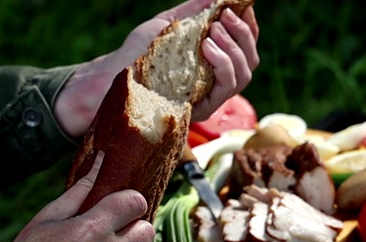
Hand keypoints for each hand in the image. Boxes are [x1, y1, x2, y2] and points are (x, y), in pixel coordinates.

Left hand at [54, 0, 259, 136]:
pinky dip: (222, 62)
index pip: (244, 47)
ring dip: (234, 47)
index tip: (241, 6)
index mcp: (211, 64)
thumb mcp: (167, 26)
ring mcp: (209, 97)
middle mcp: (214, 82)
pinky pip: (226, 86)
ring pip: (244, 74)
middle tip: (225, 16)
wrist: (115, 76)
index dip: (249, 27)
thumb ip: (193, 12)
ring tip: (214, 29)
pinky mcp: (201, 108)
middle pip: (250, 60)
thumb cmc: (138, 53)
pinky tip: (206, 45)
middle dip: (244, 34)